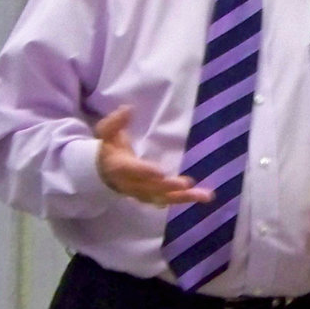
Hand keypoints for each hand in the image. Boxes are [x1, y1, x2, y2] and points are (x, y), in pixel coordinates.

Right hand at [95, 105, 213, 206]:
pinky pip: (169, 199)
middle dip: (169, 187)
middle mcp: (131, 184)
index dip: (145, 172)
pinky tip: (203, 197)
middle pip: (151, 188)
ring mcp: (142, 193)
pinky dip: (185, 199)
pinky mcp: (152, 196)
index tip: (160, 173)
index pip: (131, 171)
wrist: (102, 173)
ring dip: (184, 197)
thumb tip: (128, 109)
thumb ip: (116, 122)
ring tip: (207, 195)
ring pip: (163, 198)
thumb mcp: (107, 133)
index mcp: (120, 167)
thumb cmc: (109, 149)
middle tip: (187, 184)